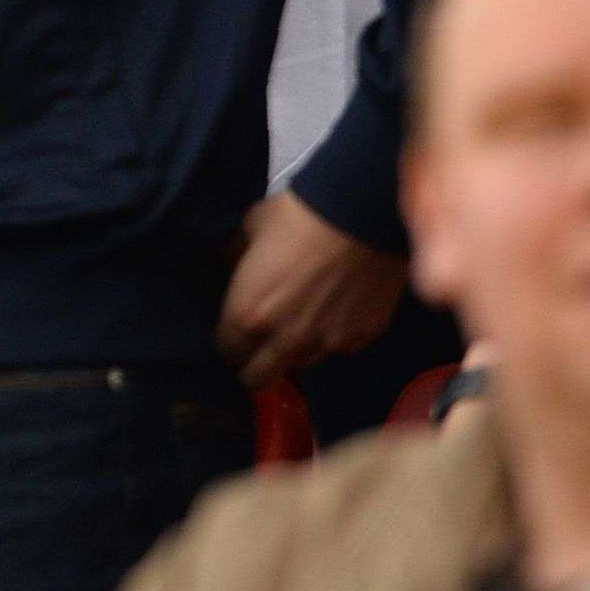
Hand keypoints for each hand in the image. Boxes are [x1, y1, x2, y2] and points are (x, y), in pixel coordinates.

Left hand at [218, 193, 407, 387]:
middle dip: (255, 368)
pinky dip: (333, 336)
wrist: (359, 213)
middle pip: (260, 377)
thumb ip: (241, 258)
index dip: (230, 342)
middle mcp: (284, 340)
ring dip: (295, 353)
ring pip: (302, 364)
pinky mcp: (362, 339)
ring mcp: (326, 344)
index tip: (236, 335)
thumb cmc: (297, 216)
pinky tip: (337, 311)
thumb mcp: (251, 228)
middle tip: (261, 352)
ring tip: (302, 327)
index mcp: (248, 314)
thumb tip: (238, 267)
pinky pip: (340, 347)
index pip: (228, 350)